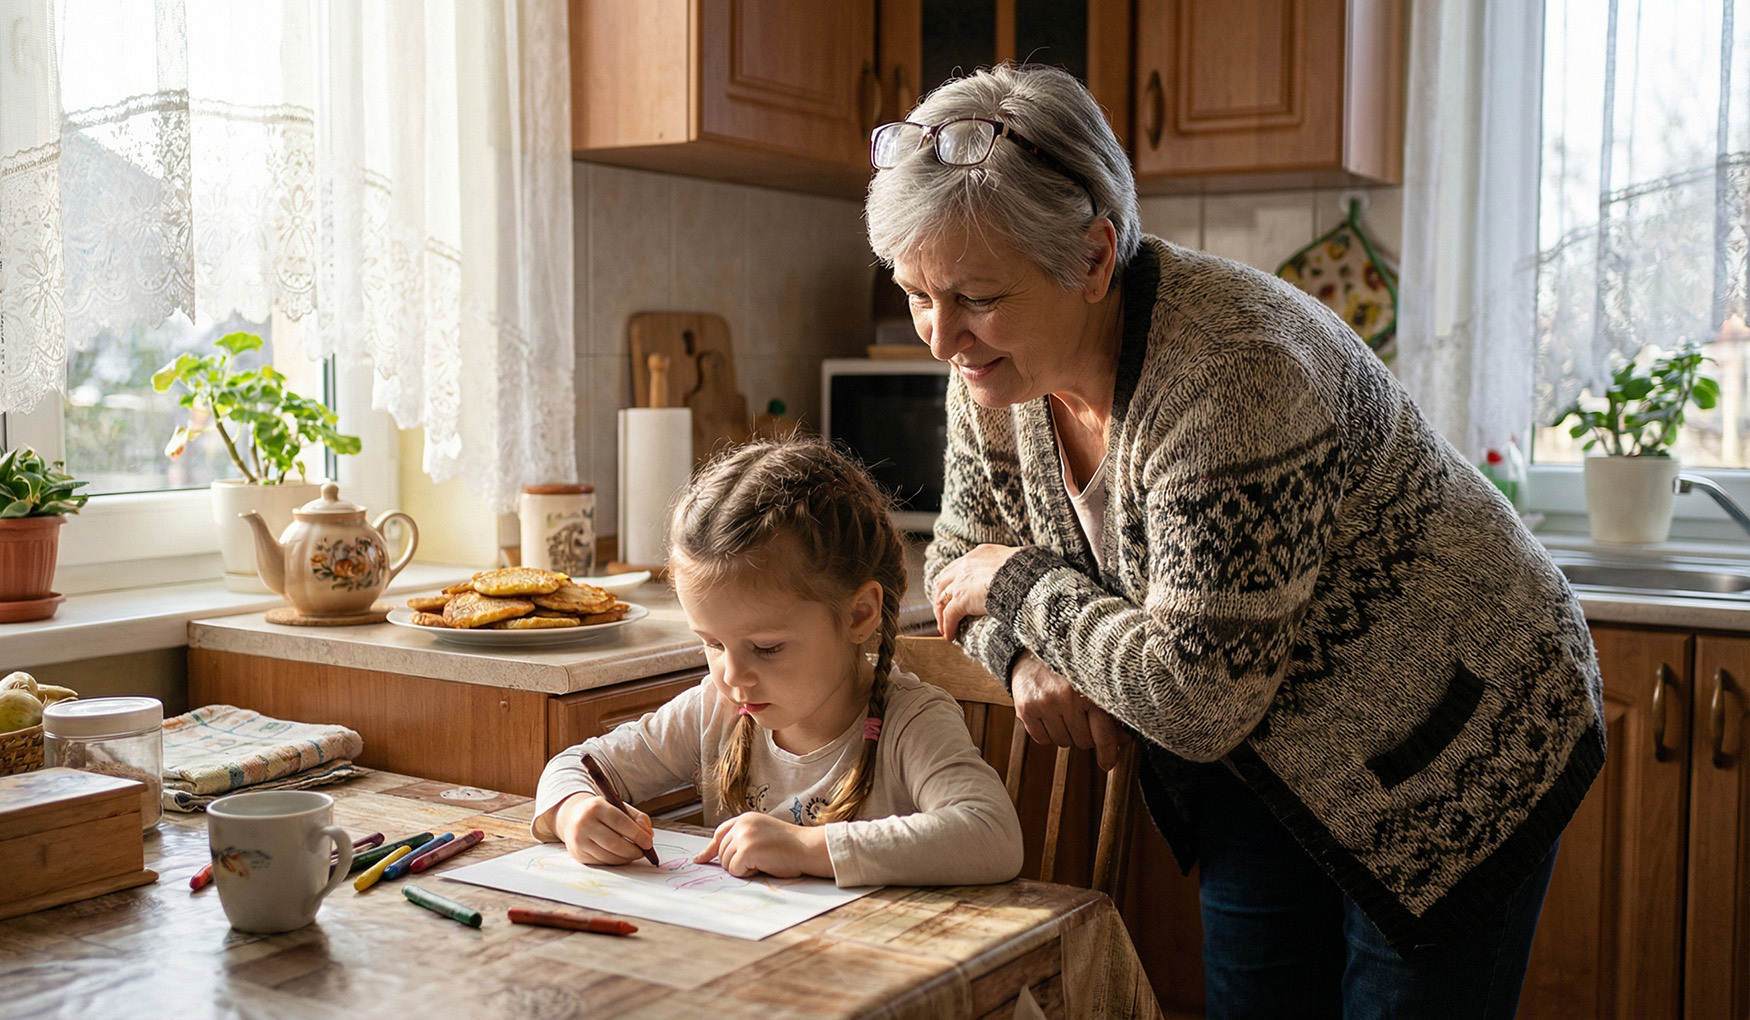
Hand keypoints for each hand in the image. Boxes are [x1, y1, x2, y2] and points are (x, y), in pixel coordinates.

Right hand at [553, 792, 656, 865]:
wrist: (572, 817)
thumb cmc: (602, 813)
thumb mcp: (619, 807)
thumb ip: (638, 818)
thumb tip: (649, 835)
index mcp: (596, 807)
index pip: (620, 822)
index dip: (637, 834)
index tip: (648, 843)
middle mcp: (584, 823)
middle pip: (614, 843)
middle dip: (633, 850)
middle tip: (643, 852)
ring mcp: (579, 840)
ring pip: (608, 856)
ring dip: (625, 858)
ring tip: (634, 854)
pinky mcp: (578, 854)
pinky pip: (601, 862)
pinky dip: (615, 862)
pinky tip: (621, 857)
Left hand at [694, 812, 829, 878]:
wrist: (807, 847)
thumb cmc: (789, 845)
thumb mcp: (762, 832)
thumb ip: (742, 837)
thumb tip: (716, 854)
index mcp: (745, 818)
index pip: (719, 834)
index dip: (710, 849)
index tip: (700, 859)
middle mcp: (741, 824)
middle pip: (721, 852)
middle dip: (735, 861)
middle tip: (758, 860)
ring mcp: (743, 837)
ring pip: (727, 863)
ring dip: (743, 868)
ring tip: (763, 860)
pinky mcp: (746, 851)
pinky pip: (735, 870)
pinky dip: (747, 873)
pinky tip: (763, 865)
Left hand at [932, 543, 1020, 637]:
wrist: (1023, 576)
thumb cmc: (1028, 570)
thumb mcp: (1018, 562)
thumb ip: (1013, 569)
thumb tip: (1024, 575)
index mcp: (980, 554)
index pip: (960, 566)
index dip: (955, 580)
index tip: (955, 590)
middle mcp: (966, 565)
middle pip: (944, 581)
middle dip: (941, 596)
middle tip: (943, 610)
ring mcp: (961, 582)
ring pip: (942, 599)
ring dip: (941, 614)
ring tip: (944, 628)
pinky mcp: (961, 599)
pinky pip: (950, 615)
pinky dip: (948, 626)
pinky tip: (950, 636)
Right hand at [1011, 651, 1129, 770]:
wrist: (1033, 650)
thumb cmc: (1068, 669)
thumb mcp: (1092, 682)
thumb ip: (1108, 710)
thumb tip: (1123, 741)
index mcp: (1089, 691)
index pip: (1102, 734)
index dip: (1108, 752)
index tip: (1107, 763)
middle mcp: (1066, 698)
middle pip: (1082, 742)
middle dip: (1085, 735)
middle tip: (1081, 718)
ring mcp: (1044, 705)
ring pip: (1063, 742)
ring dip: (1066, 733)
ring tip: (1063, 712)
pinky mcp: (1026, 710)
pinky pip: (1042, 740)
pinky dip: (1047, 732)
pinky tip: (1048, 714)